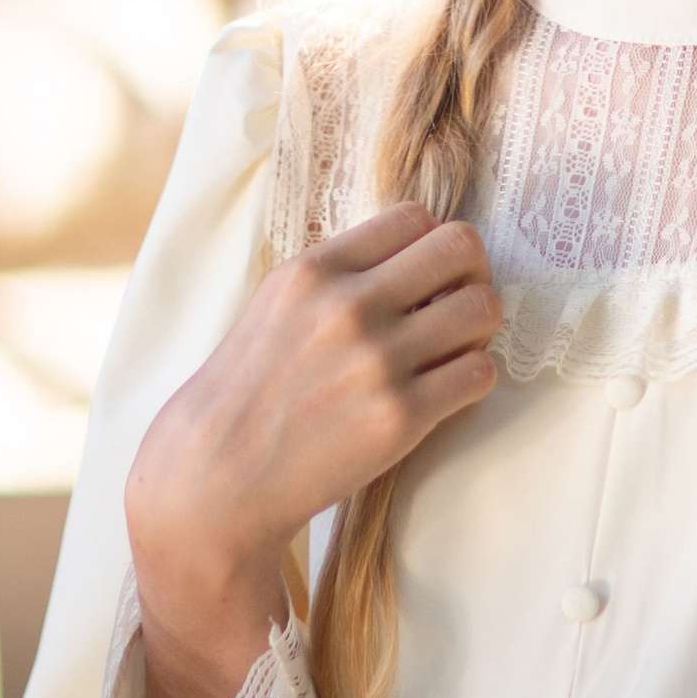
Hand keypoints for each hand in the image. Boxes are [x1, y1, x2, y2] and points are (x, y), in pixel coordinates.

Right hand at [125, 204, 500, 697]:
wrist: (214, 479)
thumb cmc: (247, 394)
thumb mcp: (277, 306)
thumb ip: (340, 276)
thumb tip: (416, 255)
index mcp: (315, 270)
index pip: (415, 218)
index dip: (429, 244)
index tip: (425, 275)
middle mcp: (349, 305)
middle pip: (461, 248)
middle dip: (470, 273)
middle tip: (456, 304)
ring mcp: (378, 361)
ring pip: (482, 309)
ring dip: (478, 328)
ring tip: (452, 351)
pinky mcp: (400, 417)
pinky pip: (478, 374)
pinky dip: (472, 379)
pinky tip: (444, 392)